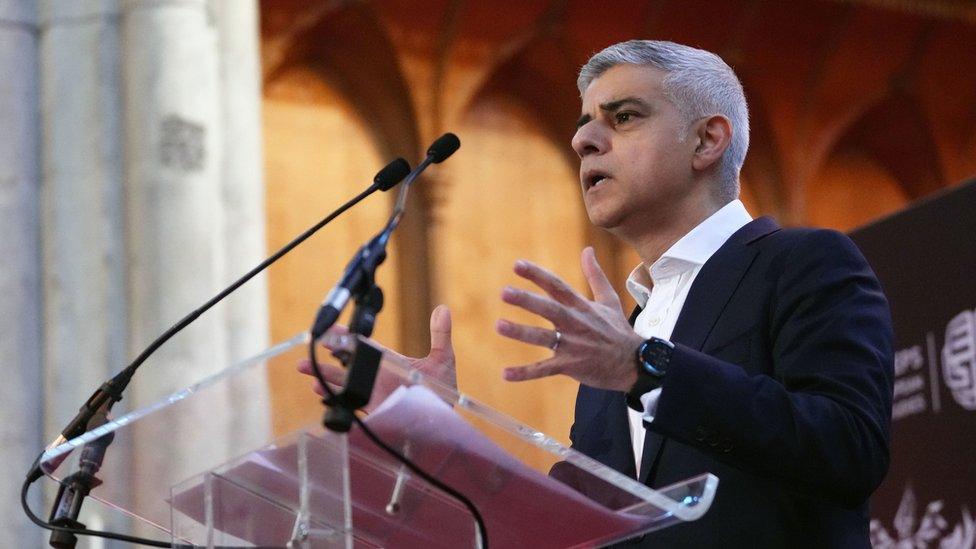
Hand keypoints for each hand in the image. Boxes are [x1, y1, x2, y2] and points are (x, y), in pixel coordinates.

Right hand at [297, 305, 457, 409]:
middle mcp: (379, 375)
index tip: (331, 329)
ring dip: (326, 376)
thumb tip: (443, 309)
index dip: (347, 337)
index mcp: (390, 360)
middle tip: (310, 346)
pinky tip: (322, 392)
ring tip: (307, 370)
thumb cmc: (444, 389)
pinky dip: (337, 397)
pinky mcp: (376, 409)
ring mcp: (375, 392)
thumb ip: (440, 335)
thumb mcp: (443, 359)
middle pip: (349, 362)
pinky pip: (352, 402)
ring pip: (346, 382)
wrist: (446, 417)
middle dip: (328, 355)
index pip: (364, 346)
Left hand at [496, 247, 643, 390]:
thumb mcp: (609, 299)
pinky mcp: (571, 366)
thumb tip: (588, 249)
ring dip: (521, 332)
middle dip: (527, 300)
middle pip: (548, 309)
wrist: (635, 363)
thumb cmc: (618, 330)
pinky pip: (545, 370)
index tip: (516, 265)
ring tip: (499, 325)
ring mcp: (573, 345)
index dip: (537, 275)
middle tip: (504, 292)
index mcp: (581, 306)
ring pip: (544, 338)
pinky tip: (505, 374)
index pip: (557, 286)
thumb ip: (595, 274)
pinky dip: (525, 373)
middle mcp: (575, 323)